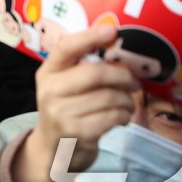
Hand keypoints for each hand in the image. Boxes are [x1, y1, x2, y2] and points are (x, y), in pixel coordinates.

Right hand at [14, 24, 137, 181]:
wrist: (54, 150)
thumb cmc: (67, 110)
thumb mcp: (65, 87)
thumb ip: (84, 69)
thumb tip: (119, 53)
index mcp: (47, 73)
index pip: (65, 48)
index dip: (89, 37)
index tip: (112, 30)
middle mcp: (49, 91)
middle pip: (95, 73)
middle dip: (122, 76)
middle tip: (134, 82)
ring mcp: (61, 113)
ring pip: (109, 96)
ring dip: (127, 100)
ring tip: (128, 104)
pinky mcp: (77, 132)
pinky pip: (112, 116)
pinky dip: (124, 116)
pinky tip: (122, 118)